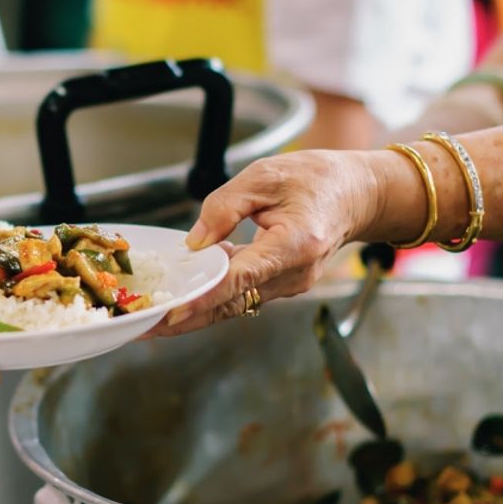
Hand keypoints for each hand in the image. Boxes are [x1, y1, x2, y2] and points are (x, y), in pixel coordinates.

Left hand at [154, 150, 383, 335]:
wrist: (357, 195)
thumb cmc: (316, 180)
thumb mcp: (265, 177)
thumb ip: (225, 207)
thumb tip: (194, 242)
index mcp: (295, 244)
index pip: (240, 278)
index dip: (204, 297)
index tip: (173, 313)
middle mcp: (295, 274)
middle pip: (233, 303)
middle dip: (187, 318)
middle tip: (145, 326)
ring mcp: (291, 284)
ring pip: (235, 304)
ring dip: (196, 312)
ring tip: (152, 318)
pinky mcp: (283, 285)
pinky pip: (244, 295)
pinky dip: (213, 298)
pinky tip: (182, 296)